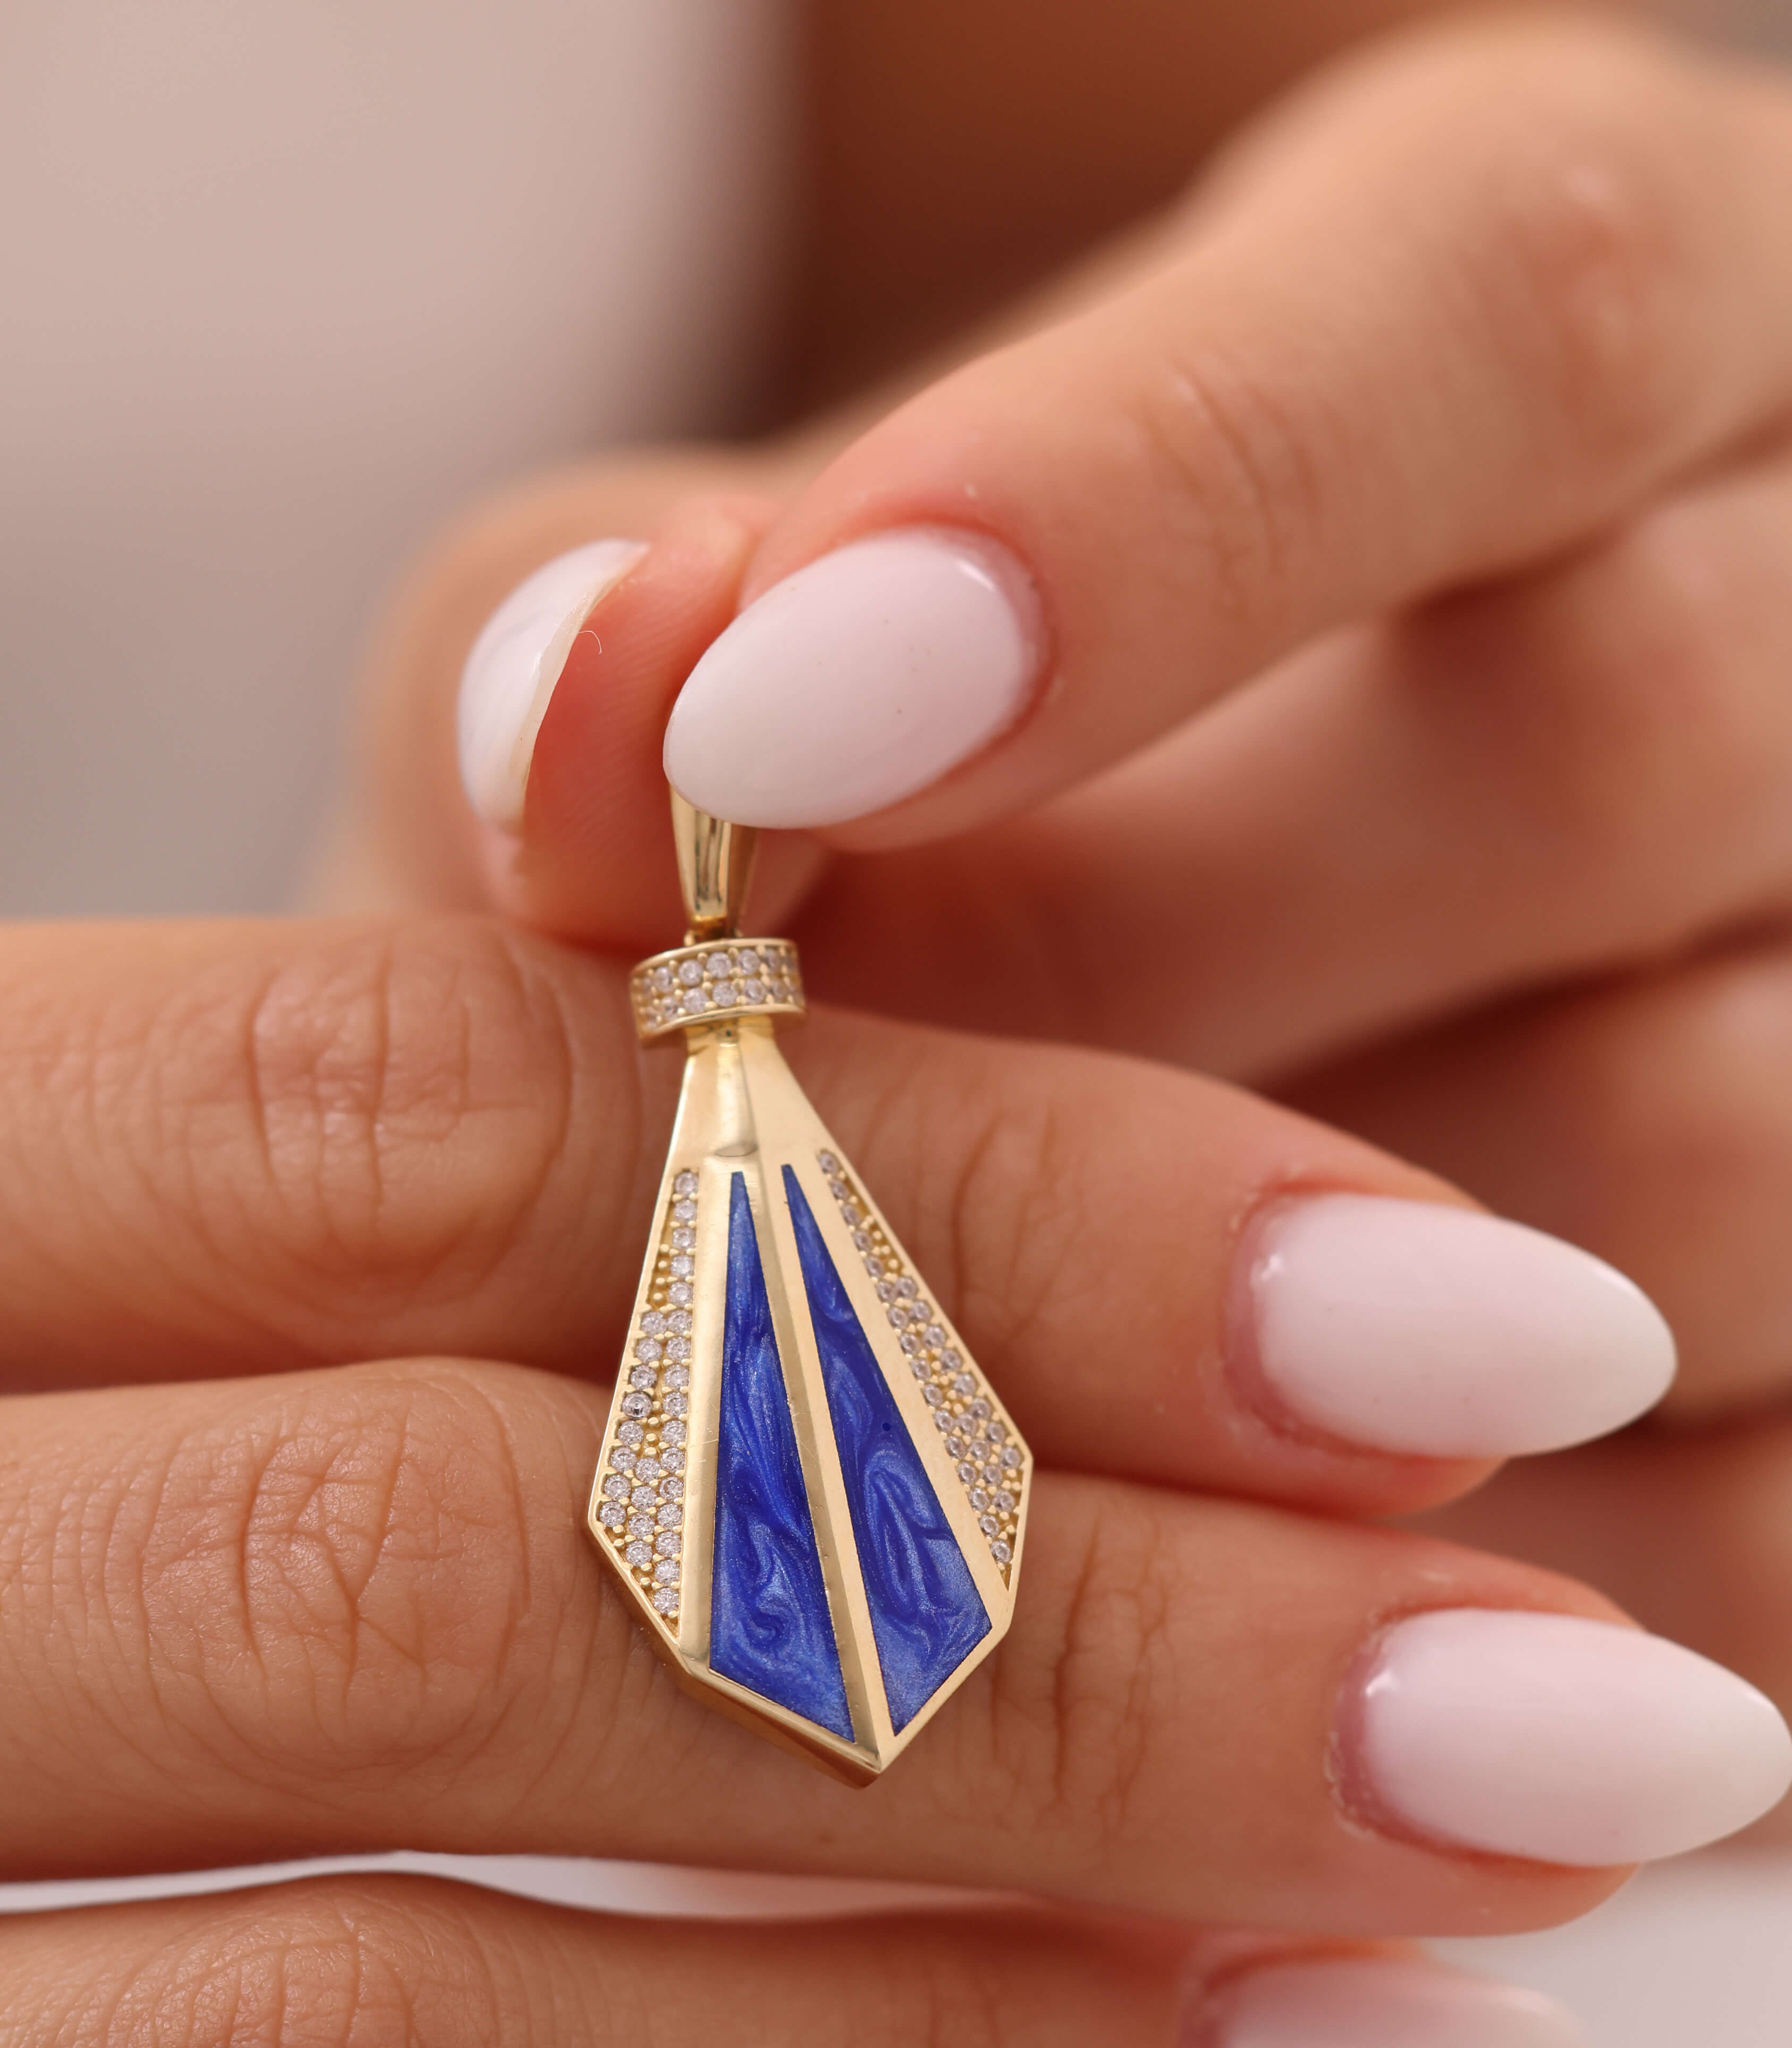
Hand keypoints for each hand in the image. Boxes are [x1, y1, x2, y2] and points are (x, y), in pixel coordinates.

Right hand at [0, 898, 1767, 2047]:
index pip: (379, 1124)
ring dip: (959, 2008)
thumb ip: (419, 1126)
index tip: (1429, 1311)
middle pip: (392, 1567)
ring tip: (1428, 1989)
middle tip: (1549, 1697)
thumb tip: (935, 1074)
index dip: (955, 1211)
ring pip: (338, 2006)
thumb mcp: (99, 1157)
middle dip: (1038, 1633)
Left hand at [348, 16, 1791, 1760]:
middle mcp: (1781, 633)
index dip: (1149, 507)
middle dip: (1145, 970)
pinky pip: (1726, 1497)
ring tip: (891, 1338)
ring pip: (1697, 1155)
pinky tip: (1095, 1524)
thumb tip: (578, 705)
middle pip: (1621, 735)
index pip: (1516, 286)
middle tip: (769, 1134)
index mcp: (1554, 343)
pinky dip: (1360, 1558)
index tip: (768, 720)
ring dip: (1228, 1298)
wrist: (1057, 1010)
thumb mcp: (728, 665)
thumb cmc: (857, 785)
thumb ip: (621, 657)